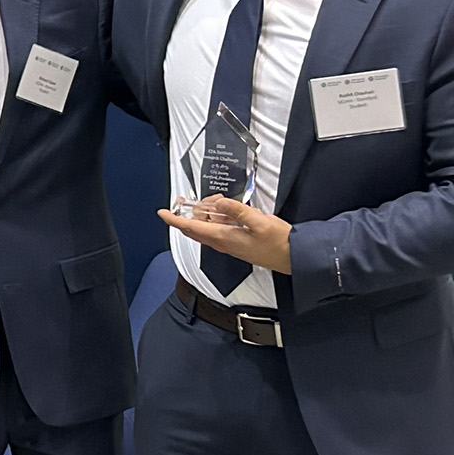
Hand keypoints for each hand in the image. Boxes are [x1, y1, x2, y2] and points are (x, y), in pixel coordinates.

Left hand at [158, 196, 292, 273]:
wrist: (292, 257)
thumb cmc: (277, 243)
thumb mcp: (259, 222)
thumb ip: (237, 211)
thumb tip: (219, 204)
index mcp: (222, 237)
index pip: (189, 227)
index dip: (174, 219)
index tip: (162, 212)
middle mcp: (220, 242)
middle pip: (195, 225)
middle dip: (193, 209)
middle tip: (204, 198)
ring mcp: (227, 242)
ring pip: (206, 224)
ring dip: (209, 211)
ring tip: (224, 202)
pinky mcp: (234, 241)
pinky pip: (218, 226)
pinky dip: (220, 216)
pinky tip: (231, 210)